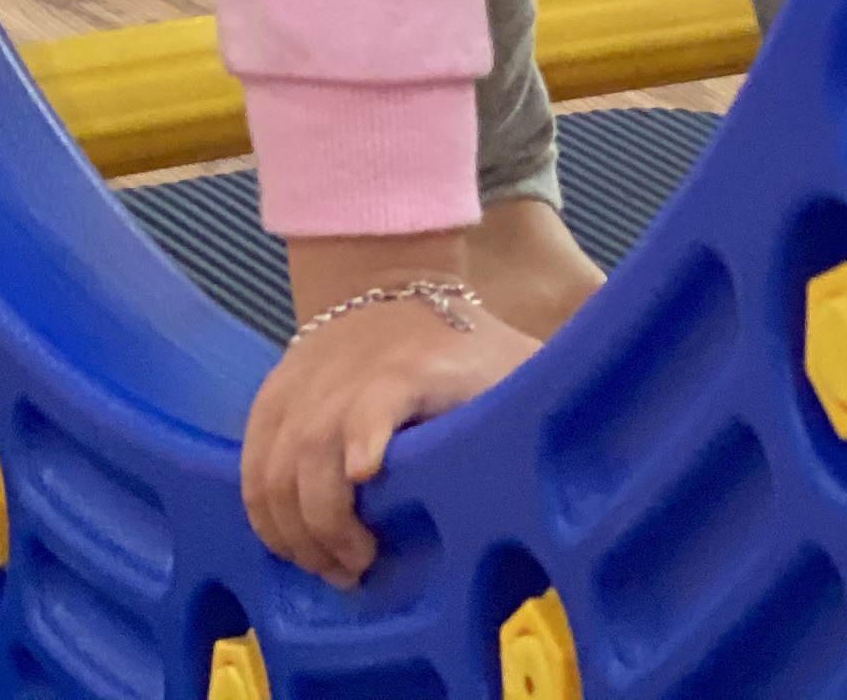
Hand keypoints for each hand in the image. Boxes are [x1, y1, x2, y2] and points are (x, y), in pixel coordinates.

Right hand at [243, 274, 542, 586]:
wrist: (387, 278)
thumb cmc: (466, 342)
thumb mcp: (513, 365)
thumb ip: (542, 405)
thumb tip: (596, 454)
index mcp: (414, 365)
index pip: (380, 394)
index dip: (367, 431)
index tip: (368, 472)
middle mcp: (347, 372)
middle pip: (315, 450)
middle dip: (328, 522)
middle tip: (359, 567)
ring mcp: (301, 386)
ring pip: (274, 469)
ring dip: (296, 532)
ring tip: (333, 566)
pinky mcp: (271, 400)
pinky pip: (250, 467)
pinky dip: (264, 515)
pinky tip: (294, 547)